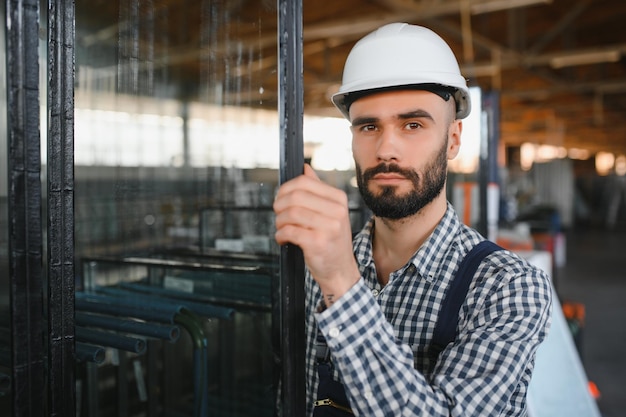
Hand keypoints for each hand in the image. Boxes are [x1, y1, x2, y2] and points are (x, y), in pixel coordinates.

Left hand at [273, 164, 360, 303]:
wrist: (340, 270)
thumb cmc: (331, 240)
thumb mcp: (330, 212)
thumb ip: (317, 189)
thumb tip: (304, 167)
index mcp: (338, 199)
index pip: (304, 182)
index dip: (285, 189)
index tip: (280, 199)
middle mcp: (336, 211)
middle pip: (294, 196)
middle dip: (279, 206)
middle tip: (279, 215)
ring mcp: (329, 227)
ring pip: (290, 214)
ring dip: (279, 222)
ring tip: (282, 229)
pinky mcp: (317, 243)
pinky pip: (288, 231)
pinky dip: (280, 235)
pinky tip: (284, 240)